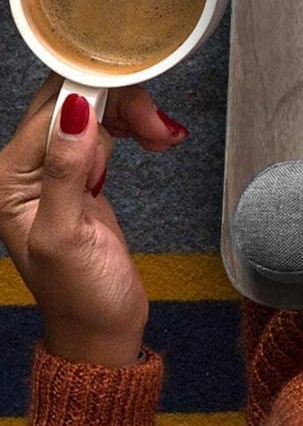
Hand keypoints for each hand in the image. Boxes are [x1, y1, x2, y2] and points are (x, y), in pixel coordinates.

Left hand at [0, 77, 188, 365]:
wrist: (103, 329)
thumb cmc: (80, 295)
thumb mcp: (68, 234)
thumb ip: (67, 170)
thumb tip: (76, 110)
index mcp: (8, 179)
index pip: (52, 108)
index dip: (101, 96)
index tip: (141, 103)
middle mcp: (25, 168)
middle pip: (75, 100)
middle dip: (123, 104)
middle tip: (158, 129)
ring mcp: (55, 168)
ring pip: (97, 109)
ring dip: (136, 115)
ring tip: (164, 139)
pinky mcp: (82, 173)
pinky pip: (109, 128)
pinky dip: (138, 127)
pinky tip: (159, 139)